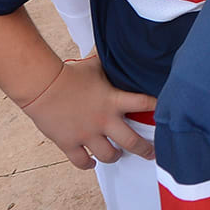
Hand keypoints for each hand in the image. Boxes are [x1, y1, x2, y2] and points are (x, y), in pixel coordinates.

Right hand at [18, 56, 158, 168]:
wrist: (43, 86)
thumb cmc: (69, 73)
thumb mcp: (95, 65)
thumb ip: (108, 62)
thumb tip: (115, 45)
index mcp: (114, 101)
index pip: (146, 104)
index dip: (158, 108)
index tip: (166, 114)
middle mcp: (104, 121)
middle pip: (132, 142)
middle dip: (145, 150)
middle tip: (152, 154)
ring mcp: (87, 134)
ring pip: (109, 156)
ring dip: (115, 156)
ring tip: (117, 154)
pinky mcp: (69, 143)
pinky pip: (82, 161)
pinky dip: (88, 164)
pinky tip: (92, 162)